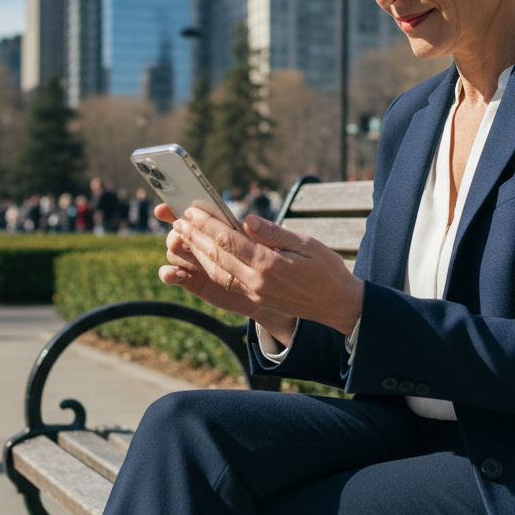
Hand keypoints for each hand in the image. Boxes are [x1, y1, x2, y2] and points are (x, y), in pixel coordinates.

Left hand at [154, 201, 362, 345]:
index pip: (228, 241)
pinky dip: (210, 267)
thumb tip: (246, 219)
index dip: (207, 224)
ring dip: (197, 251)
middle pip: (216, 256)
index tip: (192, 210)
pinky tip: (203, 255)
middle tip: (178, 219)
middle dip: (195, 236)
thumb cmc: (326, 269)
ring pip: (216, 271)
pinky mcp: (255, 299)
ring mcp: (254, 293)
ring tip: (184, 234)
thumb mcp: (305, 243)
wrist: (337, 304)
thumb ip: (273, 233)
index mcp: (268, 265)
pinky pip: (225, 282)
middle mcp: (256, 282)